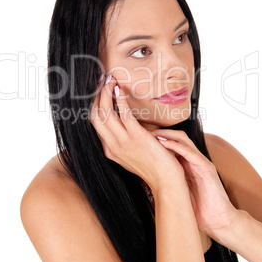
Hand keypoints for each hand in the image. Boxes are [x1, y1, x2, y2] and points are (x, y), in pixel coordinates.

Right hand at [89, 75, 185, 191]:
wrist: (166, 181)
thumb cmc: (153, 165)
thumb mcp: (132, 153)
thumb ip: (125, 138)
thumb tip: (124, 119)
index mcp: (110, 149)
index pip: (95, 123)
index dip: (95, 104)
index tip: (99, 90)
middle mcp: (112, 146)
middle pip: (95, 116)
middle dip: (96, 95)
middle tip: (102, 80)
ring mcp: (123, 142)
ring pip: (105, 113)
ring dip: (106, 93)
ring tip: (110, 80)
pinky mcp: (136, 137)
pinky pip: (123, 114)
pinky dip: (120, 99)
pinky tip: (120, 90)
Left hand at [150, 129, 237, 236]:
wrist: (219, 222)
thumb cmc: (198, 210)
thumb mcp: (178, 191)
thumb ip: (168, 181)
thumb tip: (147, 179)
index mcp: (188, 164)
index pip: (173, 143)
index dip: (158, 139)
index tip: (142, 138)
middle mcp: (195, 160)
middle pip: (177, 138)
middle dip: (161, 133)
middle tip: (145, 133)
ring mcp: (201, 163)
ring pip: (184, 140)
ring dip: (167, 135)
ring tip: (152, 135)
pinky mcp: (207, 168)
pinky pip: (190, 152)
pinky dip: (176, 146)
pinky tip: (163, 144)